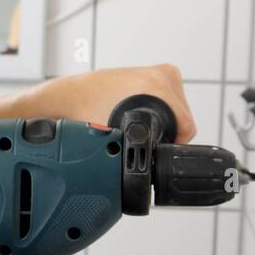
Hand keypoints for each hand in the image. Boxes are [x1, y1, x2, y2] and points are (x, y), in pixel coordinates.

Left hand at [25, 64, 196, 143]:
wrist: (68, 98)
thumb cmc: (84, 114)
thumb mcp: (116, 138)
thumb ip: (135, 153)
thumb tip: (140, 183)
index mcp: (156, 84)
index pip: (186, 124)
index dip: (172, 144)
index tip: (156, 151)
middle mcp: (160, 74)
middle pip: (182, 117)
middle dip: (165, 132)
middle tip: (139, 139)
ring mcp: (155, 72)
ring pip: (175, 108)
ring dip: (160, 122)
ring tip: (133, 126)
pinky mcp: (149, 74)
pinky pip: (165, 99)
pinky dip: (155, 111)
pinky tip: (135, 116)